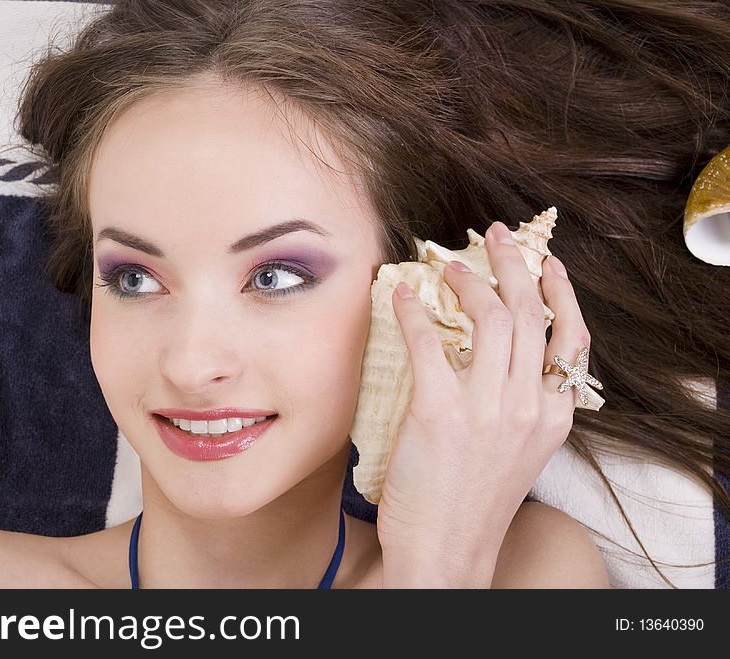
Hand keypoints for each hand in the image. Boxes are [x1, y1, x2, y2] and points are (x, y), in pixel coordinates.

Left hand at [376, 221, 590, 586]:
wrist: (447, 551)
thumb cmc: (476, 504)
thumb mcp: (521, 454)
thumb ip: (524, 406)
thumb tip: (506, 359)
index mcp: (553, 416)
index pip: (570, 338)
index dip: (560, 293)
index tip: (546, 263)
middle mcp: (528, 406)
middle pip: (530, 314)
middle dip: (514, 265)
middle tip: (496, 236)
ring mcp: (486, 408)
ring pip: (489, 318)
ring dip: (467, 281)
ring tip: (448, 266)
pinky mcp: (439, 412)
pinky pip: (429, 342)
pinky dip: (414, 312)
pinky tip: (403, 295)